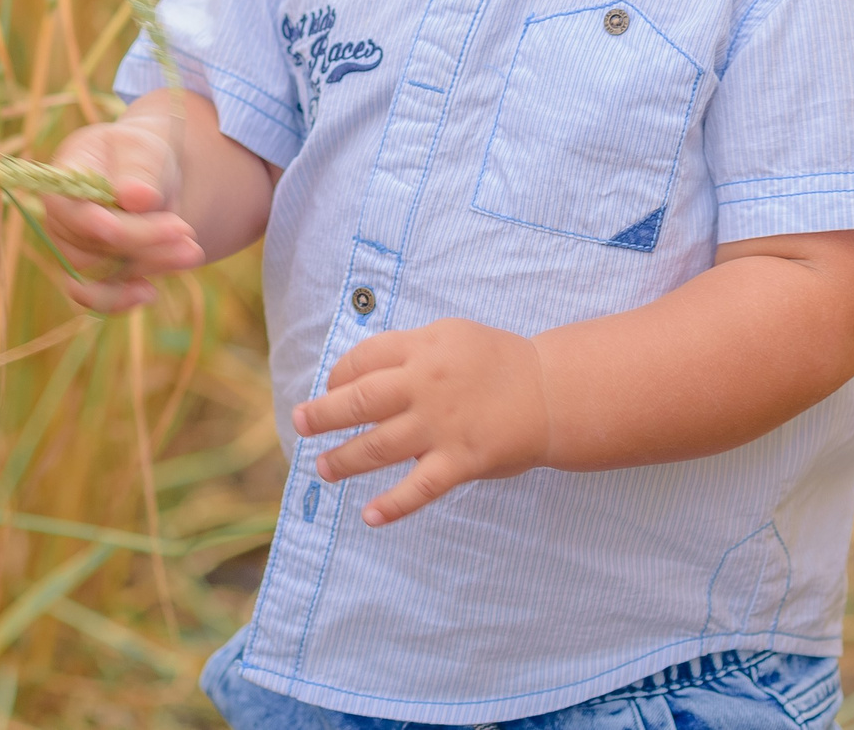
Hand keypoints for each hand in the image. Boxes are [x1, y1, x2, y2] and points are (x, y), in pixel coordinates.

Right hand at [37, 114, 206, 311]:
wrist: (149, 180)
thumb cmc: (140, 157)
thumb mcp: (143, 149)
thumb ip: (139, 171)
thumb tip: (137, 198)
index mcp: (64, 180)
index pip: (68, 205)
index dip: (88, 221)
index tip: (114, 228)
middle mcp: (61, 220)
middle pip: (90, 243)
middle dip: (140, 240)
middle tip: (185, 230)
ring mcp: (74, 251)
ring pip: (101, 272)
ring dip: (148, 264)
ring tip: (191, 251)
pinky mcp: (92, 276)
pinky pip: (98, 297)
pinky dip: (122, 300)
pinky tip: (151, 293)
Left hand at [292, 318, 550, 526]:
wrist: (553, 392)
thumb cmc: (500, 363)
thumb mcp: (452, 336)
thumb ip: (412, 351)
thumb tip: (366, 370)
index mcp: (422, 348)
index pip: (364, 360)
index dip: (339, 375)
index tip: (331, 389)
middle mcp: (425, 385)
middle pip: (359, 400)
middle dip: (322, 414)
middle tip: (300, 423)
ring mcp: (441, 425)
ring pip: (378, 446)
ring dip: (344, 460)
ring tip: (323, 468)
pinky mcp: (460, 461)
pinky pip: (419, 488)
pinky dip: (393, 505)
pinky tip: (370, 516)